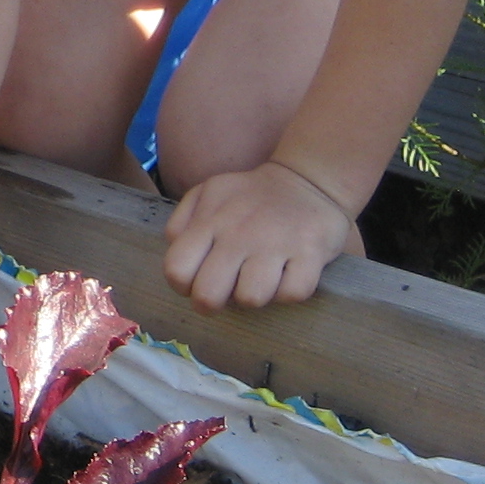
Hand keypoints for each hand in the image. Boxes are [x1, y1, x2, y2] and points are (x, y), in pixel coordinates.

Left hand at [161, 158, 362, 312]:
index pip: (176, 270)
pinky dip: (289, 291)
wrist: (307, 180)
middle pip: (208, 295)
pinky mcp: (311, 252)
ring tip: (259, 279)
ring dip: (254, 297)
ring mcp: (276, 243)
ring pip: (251, 299)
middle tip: (226, 290)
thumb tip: (174, 250)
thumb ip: (183, 222)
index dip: (183, 286)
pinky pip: (292, 293)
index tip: (197, 282)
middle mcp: (239, 233)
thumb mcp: (207, 194)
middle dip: (213, 303)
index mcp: (210, 220)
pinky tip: (287, 274)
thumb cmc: (250, 196)